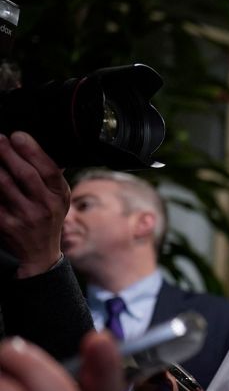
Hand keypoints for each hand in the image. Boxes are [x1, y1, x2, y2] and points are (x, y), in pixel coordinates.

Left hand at [0, 132, 69, 277]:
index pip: (48, 169)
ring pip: (5, 185)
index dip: (32, 150)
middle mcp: (45, 206)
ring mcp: (25, 217)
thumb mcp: (59, 198)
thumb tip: (37, 148)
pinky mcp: (6, 225)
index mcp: (60, 195)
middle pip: (26, 174)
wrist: (39, 255)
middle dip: (9, 153)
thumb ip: (51, 176)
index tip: (17, 135)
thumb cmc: (48, 219)